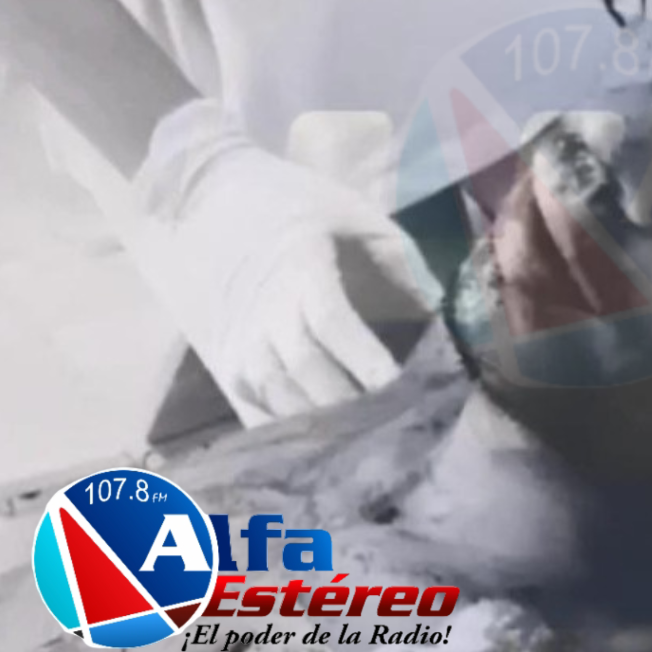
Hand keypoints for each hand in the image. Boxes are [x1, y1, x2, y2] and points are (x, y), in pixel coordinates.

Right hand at [126, 100, 441, 423]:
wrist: (206, 199)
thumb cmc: (296, 207)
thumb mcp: (356, 216)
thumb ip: (402, 263)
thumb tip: (445, 317)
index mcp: (300, 269)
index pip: (333, 323)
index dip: (367, 360)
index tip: (406, 388)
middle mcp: (264, 314)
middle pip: (307, 373)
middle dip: (355, 407)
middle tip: (402, 429)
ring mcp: (240, 343)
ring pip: (281, 400)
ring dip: (326, 429)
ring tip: (374, 446)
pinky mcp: (226, 364)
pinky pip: (257, 413)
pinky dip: (293, 435)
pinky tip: (329, 452)